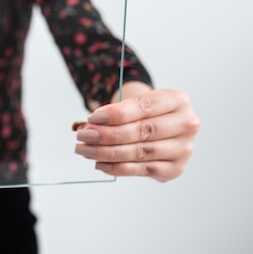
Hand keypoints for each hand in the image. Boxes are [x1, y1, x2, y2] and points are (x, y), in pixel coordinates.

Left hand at [74, 86, 199, 181]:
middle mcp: (187, 124)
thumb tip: (87, 128)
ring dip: (108, 153)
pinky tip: (100, 164)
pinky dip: (119, 168)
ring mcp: (184, 148)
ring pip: (141, 152)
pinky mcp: (175, 168)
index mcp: (178, 100)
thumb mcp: (134, 103)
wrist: (162, 125)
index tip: (92, 117)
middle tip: (84, 135)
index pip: (144, 107)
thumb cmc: (144, 112)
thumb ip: (113, 114)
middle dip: (108, 134)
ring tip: (86, 150)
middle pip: (143, 131)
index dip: (117, 113)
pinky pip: (143, 169)